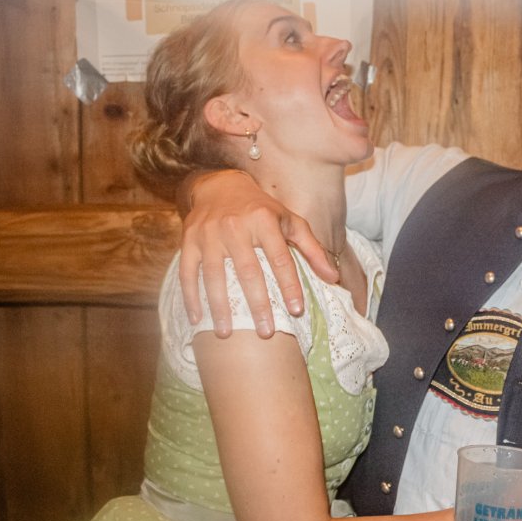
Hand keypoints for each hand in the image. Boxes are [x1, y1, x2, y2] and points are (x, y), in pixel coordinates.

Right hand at [178, 170, 336, 336]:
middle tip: (267, 333)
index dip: (289, 285)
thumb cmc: (261, 210)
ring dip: (220, 307)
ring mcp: (209, 234)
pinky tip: (196, 319)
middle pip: (248, 271)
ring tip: (227, 334)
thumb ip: (312, 250)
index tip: (297, 311)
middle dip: (257, 304)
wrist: (219, 186)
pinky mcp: (189, 241)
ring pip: (215, 276)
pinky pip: (188, 273)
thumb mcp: (290, 221)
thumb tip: (333, 278)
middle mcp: (235, 226)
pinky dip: (190, 297)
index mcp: (264, 221)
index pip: (280, 259)